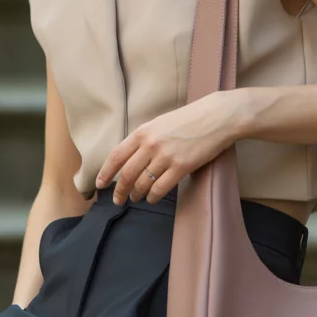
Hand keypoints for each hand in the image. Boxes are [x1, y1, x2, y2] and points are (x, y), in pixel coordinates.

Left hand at [94, 91, 244, 203]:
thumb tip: (131, 159)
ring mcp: (166, 156)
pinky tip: (152, 198)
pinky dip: (153, 196)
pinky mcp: (181, 167)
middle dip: (120, 190)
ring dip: (137, 194)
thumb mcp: (161, 123)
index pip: (117, 155)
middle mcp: (151, 145)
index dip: (106, 172)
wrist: (217, 117)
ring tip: (137, 198)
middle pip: (127, 174)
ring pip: (143, 183)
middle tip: (118, 200)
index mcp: (143, 132)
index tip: (100, 184)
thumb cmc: (190, 119)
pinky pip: (160, 188)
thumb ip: (145, 139)